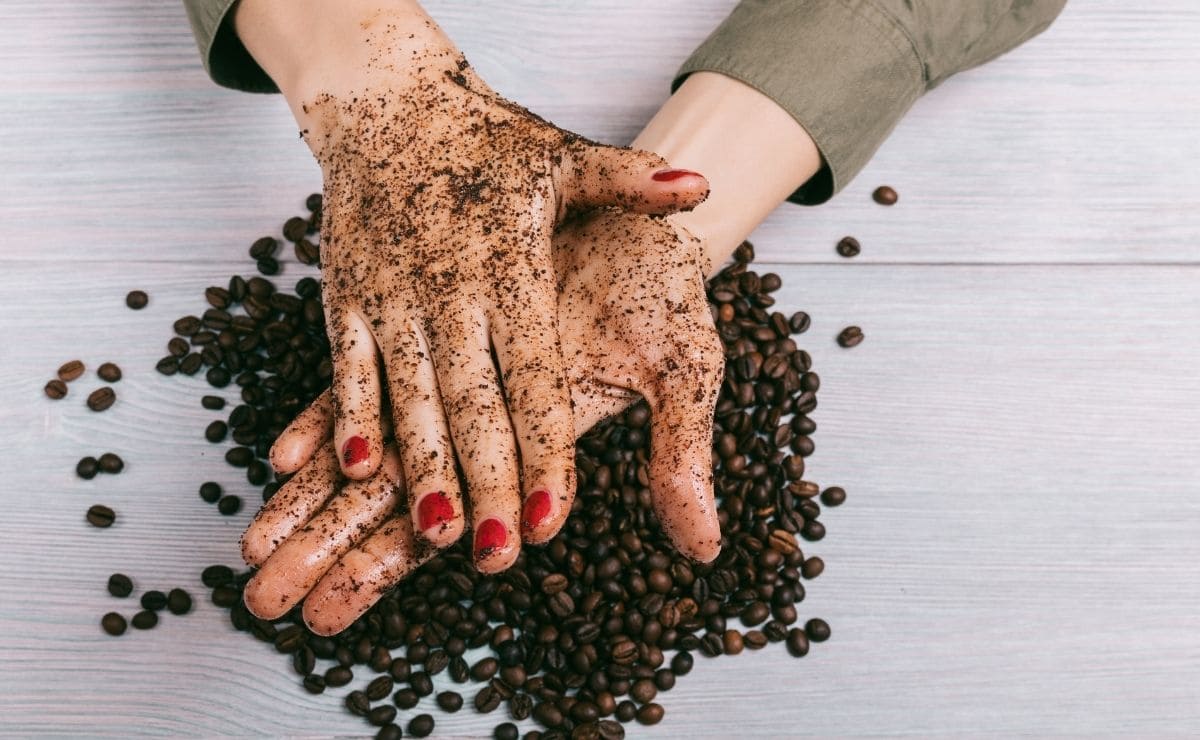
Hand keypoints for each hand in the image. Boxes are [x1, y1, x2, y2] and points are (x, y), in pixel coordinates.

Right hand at [243, 4, 709, 572]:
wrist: (387, 102)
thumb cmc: (486, 143)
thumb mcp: (563, 155)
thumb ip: (628, 182)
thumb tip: (699, 190)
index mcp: (510, 264)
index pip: (533, 374)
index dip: (544, 448)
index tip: (554, 515)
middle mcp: (450, 286)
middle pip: (472, 400)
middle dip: (487, 480)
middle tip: (501, 553)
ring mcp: (392, 292)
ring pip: (408, 396)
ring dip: (420, 469)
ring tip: (437, 535)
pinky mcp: (346, 295)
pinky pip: (346, 367)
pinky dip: (348, 416)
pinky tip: (356, 470)